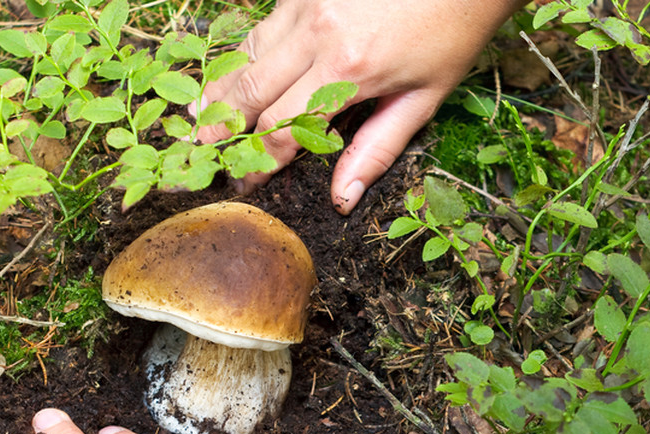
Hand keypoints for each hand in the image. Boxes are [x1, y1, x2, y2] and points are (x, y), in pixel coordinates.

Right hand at [193, 0, 523, 213]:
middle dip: (222, 129)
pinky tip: (231, 75)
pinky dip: (243, 55)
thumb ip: (378, 148)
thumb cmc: (452, 31)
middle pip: (249, 92)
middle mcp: (317, 33)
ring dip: (220, 90)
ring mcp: (305, 3)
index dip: (259, 162)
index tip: (246, 183)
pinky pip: (263, 26)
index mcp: (348, 71)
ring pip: (247, 54)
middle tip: (199, 155)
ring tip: (197, 120)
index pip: (283, 130)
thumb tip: (342, 197)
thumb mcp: (425, 98)